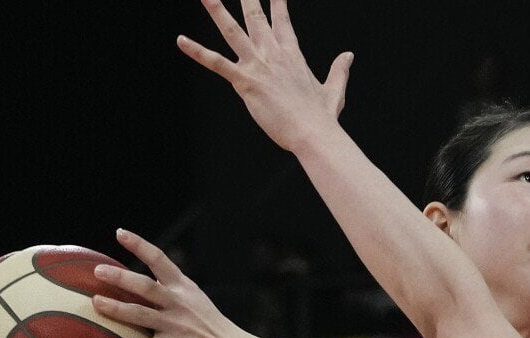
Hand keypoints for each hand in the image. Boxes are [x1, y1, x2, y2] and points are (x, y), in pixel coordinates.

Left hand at [91, 229, 244, 337]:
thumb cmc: (210, 326)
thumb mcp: (195, 300)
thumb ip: (171, 291)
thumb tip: (145, 282)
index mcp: (183, 288)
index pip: (160, 260)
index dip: (139, 245)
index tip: (120, 233)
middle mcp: (178, 303)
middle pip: (146, 286)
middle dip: (121, 277)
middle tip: (98, 270)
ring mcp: (176, 325)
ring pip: (141, 314)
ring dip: (117, 308)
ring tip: (96, 303)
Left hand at [178, 0, 352, 153]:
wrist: (313, 132)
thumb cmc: (322, 117)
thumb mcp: (335, 90)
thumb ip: (339, 70)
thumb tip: (349, 55)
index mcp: (293, 56)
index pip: (282, 21)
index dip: (276, 3)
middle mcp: (274, 55)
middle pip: (256, 18)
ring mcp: (258, 66)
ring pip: (233, 31)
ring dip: (217, 11)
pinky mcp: (245, 81)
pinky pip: (216, 63)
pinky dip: (197, 51)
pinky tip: (181, 40)